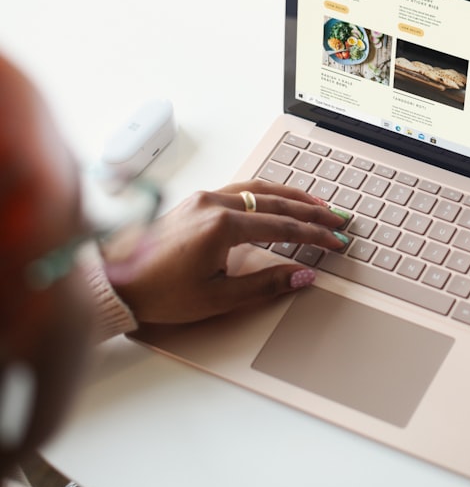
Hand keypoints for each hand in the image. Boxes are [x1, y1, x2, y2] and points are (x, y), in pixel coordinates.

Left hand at [102, 180, 348, 323]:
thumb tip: (303, 275)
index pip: (284, 227)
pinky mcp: (194, 202)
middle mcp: (213, 204)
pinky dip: (267, 193)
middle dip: (312, 211)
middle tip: (337, 219)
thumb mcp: (218, 298)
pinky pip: (240, 189)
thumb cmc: (159, 292)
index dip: (315, 236)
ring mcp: (202, 199)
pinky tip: (277, 199)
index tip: (336, 242)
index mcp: (222, 226)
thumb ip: (266, 285)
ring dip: (291, 196)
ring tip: (316, 203)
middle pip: (277, 202)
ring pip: (259, 188)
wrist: (113, 283)